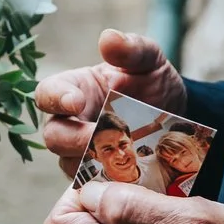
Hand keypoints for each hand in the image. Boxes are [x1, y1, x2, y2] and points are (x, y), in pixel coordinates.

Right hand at [33, 29, 188, 174]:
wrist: (176, 117)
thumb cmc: (152, 82)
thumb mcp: (149, 61)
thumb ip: (131, 49)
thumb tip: (108, 38)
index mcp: (73, 90)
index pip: (46, 94)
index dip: (56, 98)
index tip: (76, 102)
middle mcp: (70, 123)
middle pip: (53, 136)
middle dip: (75, 138)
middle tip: (101, 136)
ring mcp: (82, 153)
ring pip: (71, 164)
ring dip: (94, 162)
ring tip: (124, 156)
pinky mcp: (98, 177)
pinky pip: (93, 185)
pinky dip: (108, 183)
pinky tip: (129, 177)